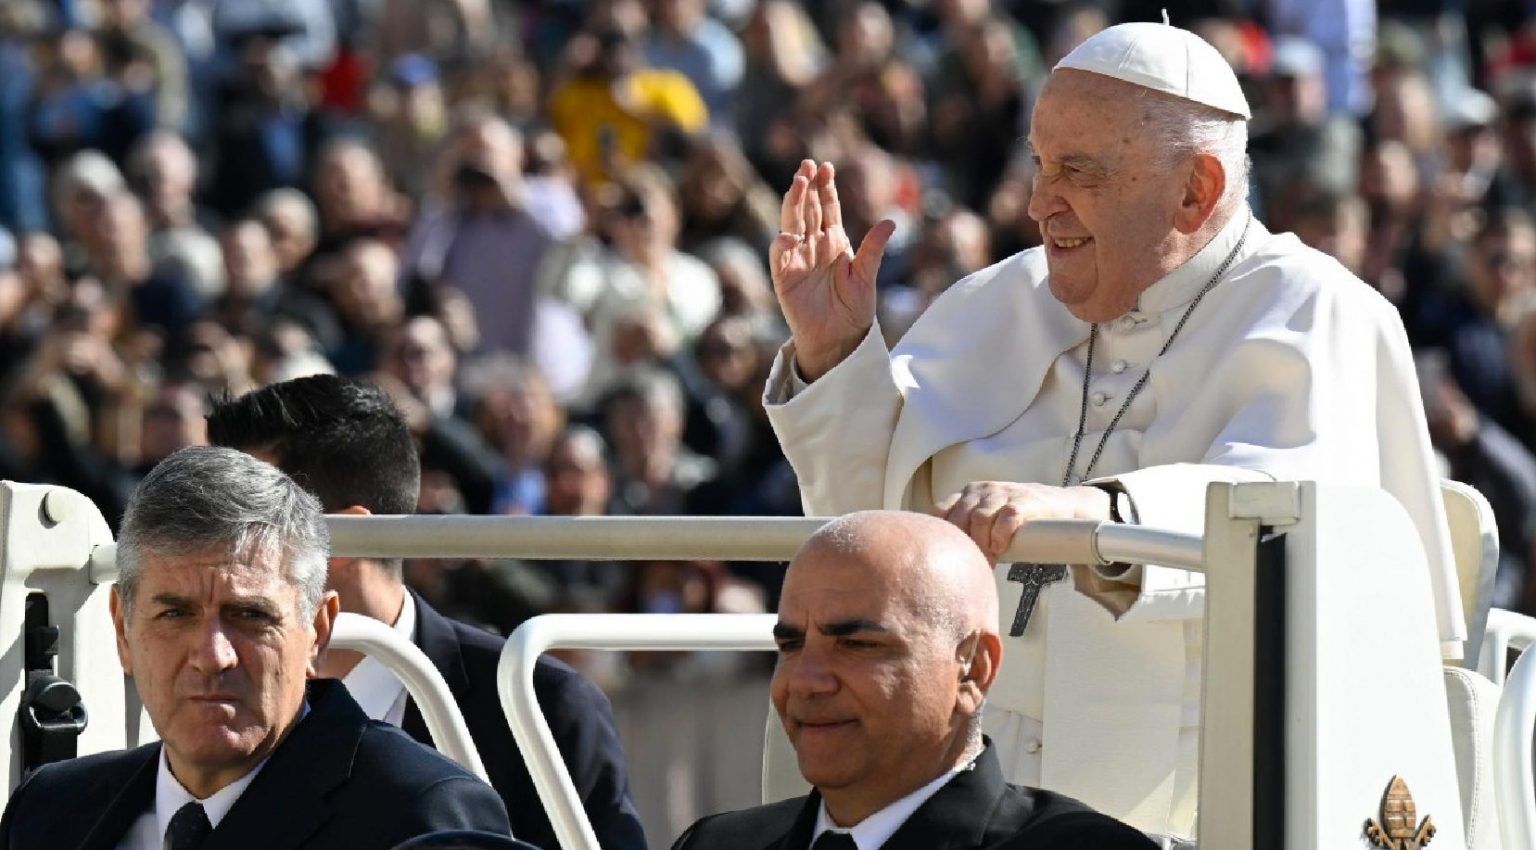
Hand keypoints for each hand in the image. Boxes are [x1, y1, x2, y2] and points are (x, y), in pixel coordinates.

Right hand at [770, 160, 893, 380]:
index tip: (826, 167)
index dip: (826, 188)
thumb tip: (890, 222)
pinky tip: (789, 232)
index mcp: (834, 241)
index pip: (827, 207)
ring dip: (793, 204)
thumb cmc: (854, 308)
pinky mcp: (785, 278)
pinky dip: (782, 244)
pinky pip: (780, 257)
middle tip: (807, 165)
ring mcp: (797, 259)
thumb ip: (873, 249)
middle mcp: (814, 245)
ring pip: (792, 224)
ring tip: (797, 183)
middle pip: (807, 209)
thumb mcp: (866, 276)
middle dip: (806, 187)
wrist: (840, 338)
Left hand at [934, 482, 1111, 561]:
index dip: (944, 536)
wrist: (1060, 505)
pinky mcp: (1023, 499)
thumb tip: (949, 562)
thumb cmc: (1018, 518)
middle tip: (974, 565)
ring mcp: (1002, 492)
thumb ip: (970, 531)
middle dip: (964, 545)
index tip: (952, 556)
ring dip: (982, 544)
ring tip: (990, 560)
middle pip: (959, 518)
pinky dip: (1000, 535)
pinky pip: (1006, 516)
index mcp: (967, 494)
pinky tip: (1001, 548)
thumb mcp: (988, 518)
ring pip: (980, 518)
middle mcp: (980, 490)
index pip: (940, 511)